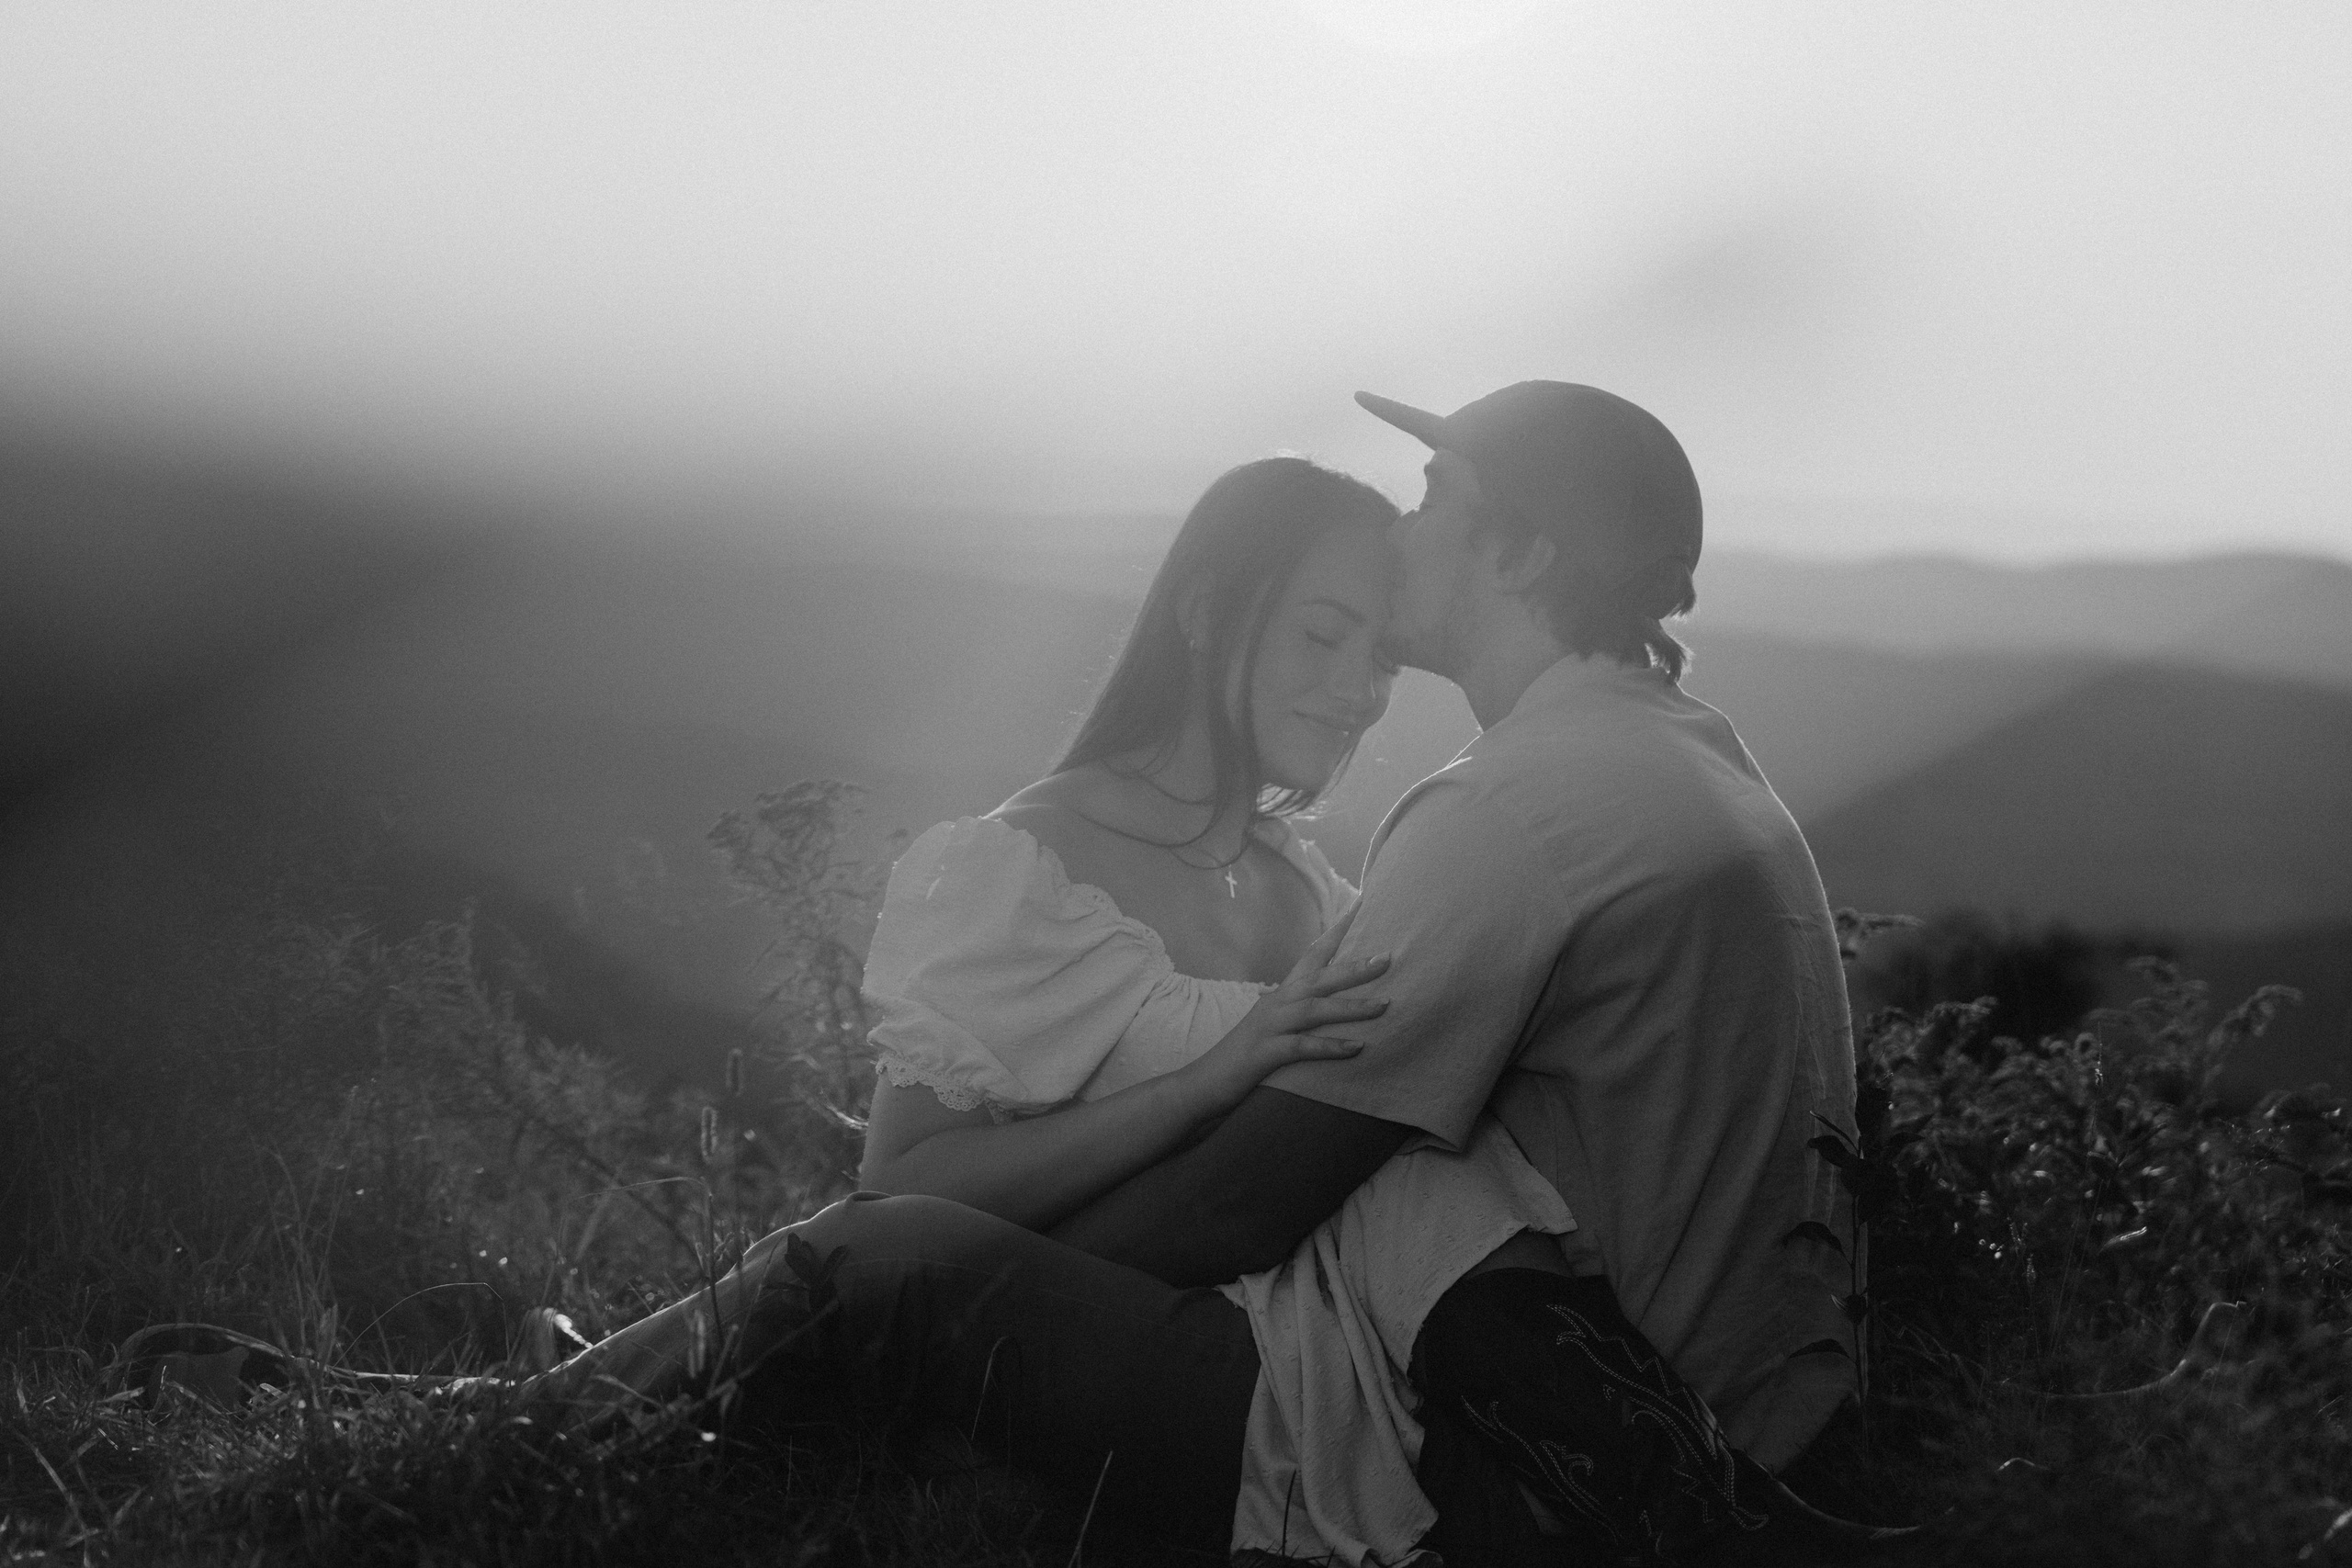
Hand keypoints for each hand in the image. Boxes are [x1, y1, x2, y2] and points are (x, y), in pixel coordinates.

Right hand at [1190, 904, 1388, 1109]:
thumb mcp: (1275, 1025)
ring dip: (1351, 1006)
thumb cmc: (1245, 1056)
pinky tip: (1356, 1048)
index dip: (1337, 932)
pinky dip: (1329, 1046)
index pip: (1312, 955)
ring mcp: (1269, 1027)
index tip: (1363, 907)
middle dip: (1354, 968)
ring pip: (1314, 1008)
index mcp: (1281, 995)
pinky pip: (1301, 1047)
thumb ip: (1300, 1012)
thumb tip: (1333, 1002)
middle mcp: (1276, 1004)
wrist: (1203, 1083)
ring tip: (1384, 1005)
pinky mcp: (1265, 1054)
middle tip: (1388, 957)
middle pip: (1319, 978)